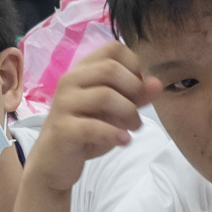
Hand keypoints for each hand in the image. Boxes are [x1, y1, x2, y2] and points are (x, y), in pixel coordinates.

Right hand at [23, 43, 162, 194]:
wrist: (54, 162)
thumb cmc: (86, 132)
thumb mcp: (115, 112)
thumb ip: (136, 96)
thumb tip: (157, 84)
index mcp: (83, 70)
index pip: (113, 49)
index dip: (133, 65)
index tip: (137, 88)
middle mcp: (70, 80)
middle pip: (110, 69)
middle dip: (133, 90)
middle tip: (137, 112)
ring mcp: (63, 103)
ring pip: (104, 95)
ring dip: (128, 113)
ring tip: (133, 128)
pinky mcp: (62, 128)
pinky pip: (92, 126)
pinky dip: (114, 134)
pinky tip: (123, 140)